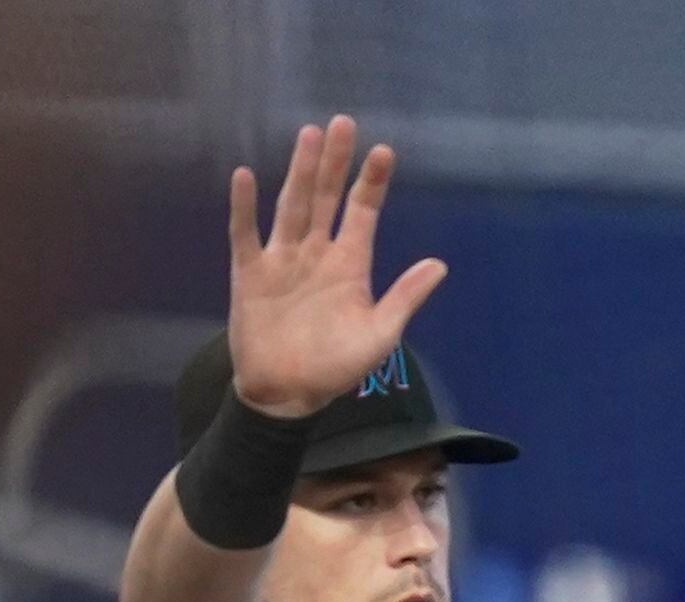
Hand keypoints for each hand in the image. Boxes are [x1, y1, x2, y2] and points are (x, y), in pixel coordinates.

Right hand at [227, 119, 446, 420]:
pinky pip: (246, 233)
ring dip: (300, 172)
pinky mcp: (250, 272)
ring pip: (293, 205)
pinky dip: (244, 207)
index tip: (384, 152)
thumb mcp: (380, 336)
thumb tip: (440, 265)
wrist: (288, 395)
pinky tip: (246, 177)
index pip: (362, 213)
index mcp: (350, 265)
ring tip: (309, 136)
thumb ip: (405, 298)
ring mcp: (282, 259)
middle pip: (327, 198)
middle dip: (336, 163)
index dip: (372, 184)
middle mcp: (316, 253)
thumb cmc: (336, 369)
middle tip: (344, 124)